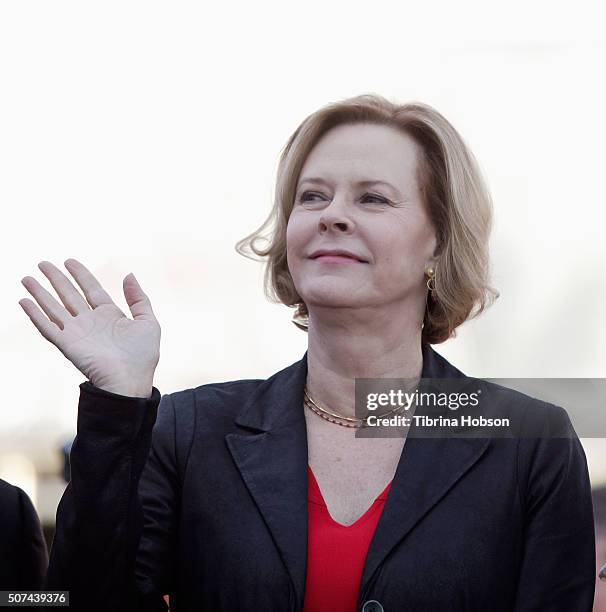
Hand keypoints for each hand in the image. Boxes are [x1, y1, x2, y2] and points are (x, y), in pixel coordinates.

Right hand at [19, 258, 160, 397]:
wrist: (130, 381)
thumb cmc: (142, 356)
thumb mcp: (148, 322)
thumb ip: (139, 299)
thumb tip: (129, 274)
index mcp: (110, 315)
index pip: (91, 289)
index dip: (81, 274)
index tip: (69, 261)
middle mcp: (91, 322)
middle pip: (69, 294)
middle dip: (56, 279)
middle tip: (43, 263)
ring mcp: (78, 332)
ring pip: (54, 307)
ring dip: (40, 293)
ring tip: (26, 278)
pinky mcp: (67, 344)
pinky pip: (47, 327)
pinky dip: (35, 314)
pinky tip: (24, 301)